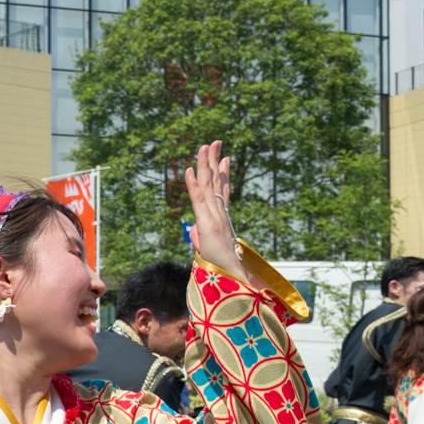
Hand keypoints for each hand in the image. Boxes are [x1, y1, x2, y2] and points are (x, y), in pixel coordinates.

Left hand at [184, 142, 244, 279]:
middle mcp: (220, 215)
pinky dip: (193, 185)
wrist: (234, 281)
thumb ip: (201, 239)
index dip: (223, 175)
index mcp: (222, 220)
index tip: (225, 159)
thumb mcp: (207, 251)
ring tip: (203, 146)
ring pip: (209, 186)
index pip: (223, 192)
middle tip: (214, 142)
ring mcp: (215, 218)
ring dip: (205, 165)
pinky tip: (190, 170)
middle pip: (216, 183)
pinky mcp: (208, 225)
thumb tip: (192, 232)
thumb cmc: (223, 270)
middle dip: (214, 162)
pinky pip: (198, 201)